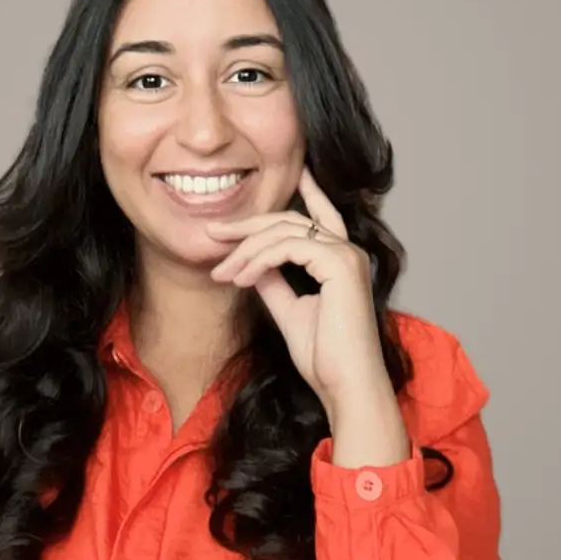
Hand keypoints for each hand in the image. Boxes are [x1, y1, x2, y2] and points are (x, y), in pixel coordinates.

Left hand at [205, 171, 392, 408]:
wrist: (345, 386)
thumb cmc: (325, 359)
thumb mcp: (290, 312)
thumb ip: (275, 283)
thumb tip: (253, 265)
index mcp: (341, 260)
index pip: (321, 215)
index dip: (308, 192)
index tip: (293, 173)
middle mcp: (348, 252)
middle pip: (290, 220)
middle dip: (247, 226)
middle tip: (212, 234)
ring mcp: (346, 256)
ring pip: (283, 231)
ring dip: (245, 250)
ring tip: (222, 272)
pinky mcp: (340, 265)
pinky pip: (287, 247)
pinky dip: (258, 260)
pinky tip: (240, 278)